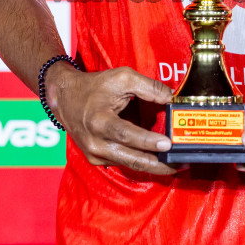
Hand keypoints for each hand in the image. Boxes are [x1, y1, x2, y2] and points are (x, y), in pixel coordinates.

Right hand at [48, 65, 175, 176]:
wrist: (65, 98)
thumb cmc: (94, 86)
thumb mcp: (122, 78)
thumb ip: (149, 87)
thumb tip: (172, 98)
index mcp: (99, 121)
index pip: (127, 135)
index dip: (148, 141)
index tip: (168, 144)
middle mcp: (95, 142)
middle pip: (131, 159)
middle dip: (157, 164)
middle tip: (180, 164)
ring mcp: (95, 154)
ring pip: (129, 164)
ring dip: (153, 166)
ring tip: (174, 165)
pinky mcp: (96, 159)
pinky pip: (122, 162)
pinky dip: (140, 162)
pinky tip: (156, 160)